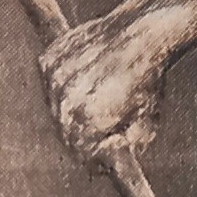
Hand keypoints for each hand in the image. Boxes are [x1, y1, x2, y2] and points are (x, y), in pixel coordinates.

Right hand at [39, 9, 168, 167]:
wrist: (142, 33)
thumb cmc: (148, 78)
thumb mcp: (148, 120)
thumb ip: (129, 147)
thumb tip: (110, 162)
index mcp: (88, 119)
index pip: (82, 153)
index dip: (96, 155)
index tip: (106, 152)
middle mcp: (64, 101)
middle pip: (66, 134)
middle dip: (84, 136)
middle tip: (103, 129)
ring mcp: (53, 80)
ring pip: (57, 110)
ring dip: (73, 110)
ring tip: (100, 98)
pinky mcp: (48, 61)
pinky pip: (51, 85)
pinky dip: (64, 87)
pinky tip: (88, 78)